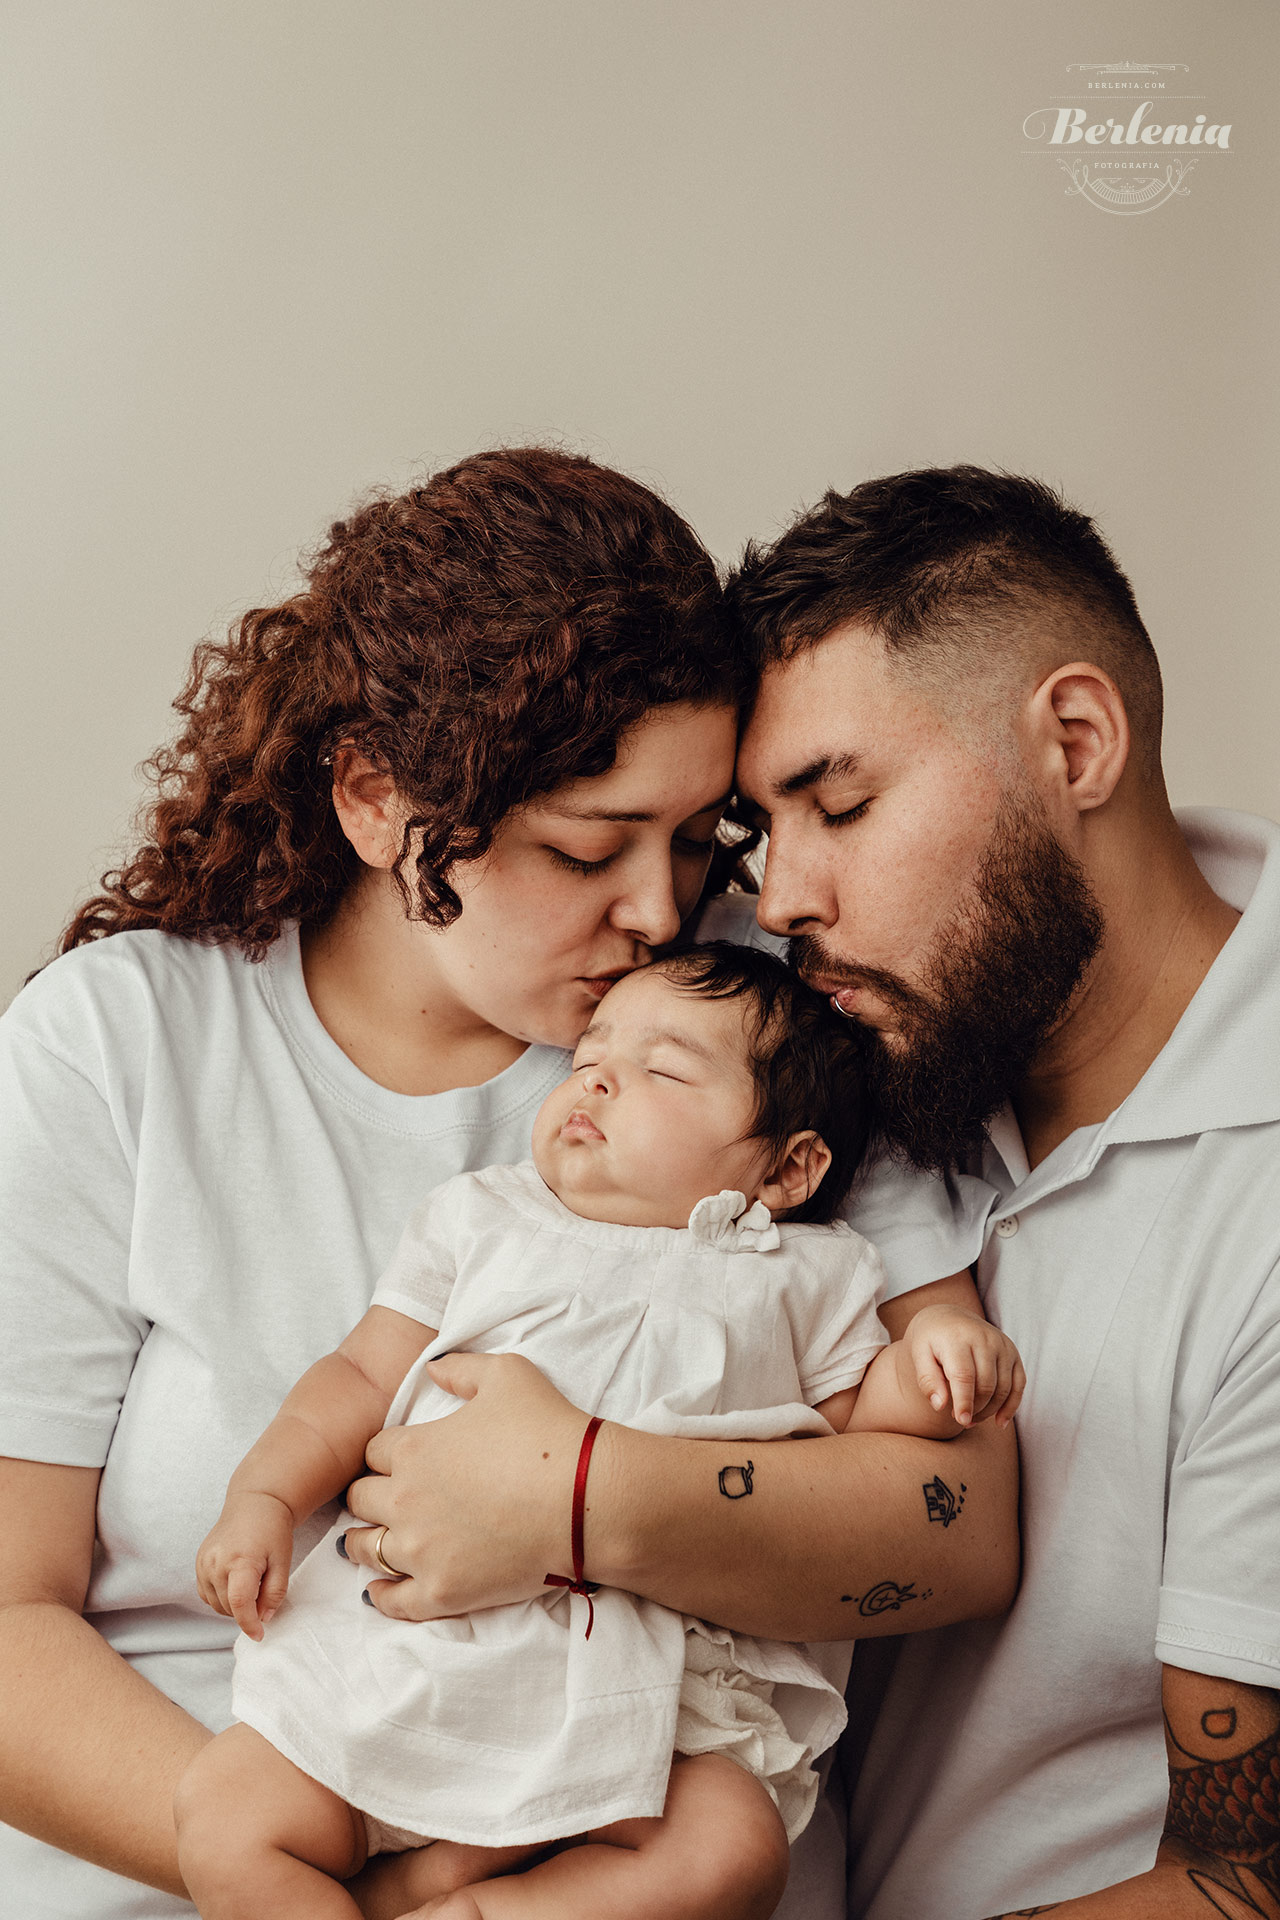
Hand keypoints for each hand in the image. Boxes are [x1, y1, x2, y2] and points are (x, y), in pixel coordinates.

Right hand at [195, 1492, 293, 1638]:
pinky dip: (221, 1597)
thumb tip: (263, 1619)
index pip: (238, 1604)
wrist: (254, 1503)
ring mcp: (204, 1563)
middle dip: (247, 1611)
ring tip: (251, 1582)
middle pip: (228, 1607)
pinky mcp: (199, 1562)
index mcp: (240, 1560)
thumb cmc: (272, 1530)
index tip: (259, 1635)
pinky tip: (236, 1582)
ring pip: (216, 1604)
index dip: (249, 1624)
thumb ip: (275, 1593)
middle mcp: (216, 1563)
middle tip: (264, 1591)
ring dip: (233, 1605)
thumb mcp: (283, 1561)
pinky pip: (207, 1594)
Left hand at [341, 1352, 590, 1620]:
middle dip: (370, 1496)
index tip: (398, 1461)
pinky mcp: (442, 1590)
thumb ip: (461, 1367)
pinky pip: (392, 1601)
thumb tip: (431, 1367)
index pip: (373, 1451)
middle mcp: (405, 1499)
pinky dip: (381, 1595)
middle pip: (361, 1499)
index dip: (386, 1454)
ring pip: (364, 1549)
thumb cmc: (548, 1431)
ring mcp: (421, 1550)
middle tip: (384, 1500)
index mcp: (414, 1448)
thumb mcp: (507, 1374)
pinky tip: (379, 1589)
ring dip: (365, 1542)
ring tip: (370, 1543)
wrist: (585, 1498)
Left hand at [904, 1305, 1024, 1428]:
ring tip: (972, 1419)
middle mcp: (984, 1339)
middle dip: (975, 1408)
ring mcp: (1002, 1345)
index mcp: (957, 1338)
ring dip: (990, 1410)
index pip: (964, 1375)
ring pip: (1003, 1388)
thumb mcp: (919, 1354)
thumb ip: (927, 1380)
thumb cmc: (931, 1340)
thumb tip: (940, 1405)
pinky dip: (1011, 1405)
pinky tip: (999, 1421)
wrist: (948, 1318)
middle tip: (960, 1419)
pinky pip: (1019, 1384)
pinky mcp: (1012, 1352)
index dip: (964, 1401)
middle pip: (986, 1385)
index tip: (961, 1420)